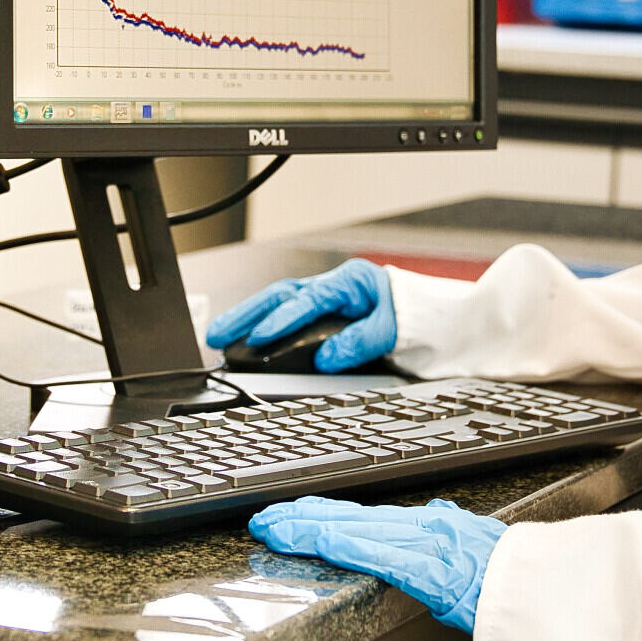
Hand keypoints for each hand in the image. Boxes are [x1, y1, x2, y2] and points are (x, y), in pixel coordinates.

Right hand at [205, 259, 395, 372]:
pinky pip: (283, 312)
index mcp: (350, 282)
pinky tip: (242, 336)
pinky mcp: (318, 310)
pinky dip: (261, 323)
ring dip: (246, 318)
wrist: (424, 313)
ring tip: (218, 336)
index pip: (309, 300)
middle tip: (216, 335)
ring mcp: (322, 296)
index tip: (259, 337)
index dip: (282, 319)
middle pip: (279, 295)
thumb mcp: (392, 331)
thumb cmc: (410, 317)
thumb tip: (326, 358)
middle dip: (245, 315)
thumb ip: (360, 343)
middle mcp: (331, 285)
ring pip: (275, 302)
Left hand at [250, 497, 505, 630]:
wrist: (560, 595)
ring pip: (359, 532)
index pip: (368, 519)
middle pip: (354, 519)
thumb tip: (441, 513)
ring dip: (310, 529)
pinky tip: (320, 540)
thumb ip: (458, 530)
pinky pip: (385, 557)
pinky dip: (349, 545)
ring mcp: (432, 549)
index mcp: (437, 529)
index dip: (327, 516)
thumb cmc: (525, 580)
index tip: (293, 516)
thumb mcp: (487, 546)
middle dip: (304, 519)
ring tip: (273, 528)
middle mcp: (429, 530)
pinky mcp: (437, 573)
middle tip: (265, 518)